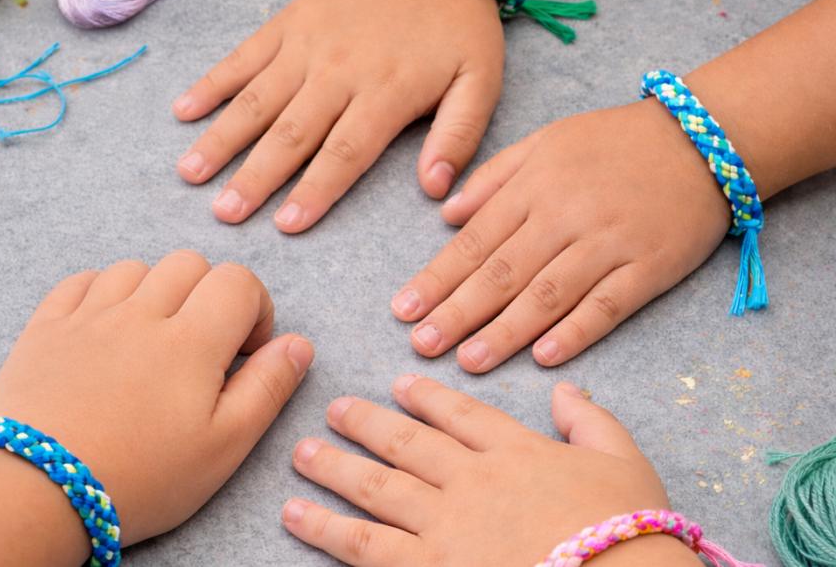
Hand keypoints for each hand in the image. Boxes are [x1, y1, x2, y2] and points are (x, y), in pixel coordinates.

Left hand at [0, 251, 313, 547]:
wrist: (33, 493)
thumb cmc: (139, 477)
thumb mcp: (224, 446)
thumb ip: (269, 387)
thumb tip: (298, 343)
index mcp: (192, 341)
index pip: (238, 281)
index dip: (255, 307)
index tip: (246, 350)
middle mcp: (141, 313)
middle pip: (190, 264)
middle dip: (209, 294)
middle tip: (202, 345)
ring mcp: (89, 316)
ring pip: (137, 268)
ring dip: (156, 291)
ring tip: (153, 339)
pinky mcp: (47, 327)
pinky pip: (82, 281)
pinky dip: (104, 292)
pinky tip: (109, 328)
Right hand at [174, 0, 503, 232]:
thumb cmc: (457, 25)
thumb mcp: (481, 80)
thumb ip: (460, 135)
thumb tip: (435, 189)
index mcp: (386, 93)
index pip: (344, 153)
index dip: (315, 191)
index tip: (285, 226)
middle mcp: (339, 73)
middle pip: (291, 134)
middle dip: (255, 178)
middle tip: (224, 214)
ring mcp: (307, 47)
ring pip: (258, 100)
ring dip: (222, 138)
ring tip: (190, 173)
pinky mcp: (288, 24)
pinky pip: (244, 56)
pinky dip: (213, 82)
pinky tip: (183, 110)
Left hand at [283, 376, 700, 565]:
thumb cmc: (634, 532)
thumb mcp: (625, 464)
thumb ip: (592, 422)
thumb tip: (569, 389)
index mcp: (516, 451)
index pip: (461, 414)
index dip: (427, 396)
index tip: (399, 383)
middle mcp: (472, 479)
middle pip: (408, 443)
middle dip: (367, 424)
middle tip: (335, 409)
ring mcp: (446, 525)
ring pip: (377, 487)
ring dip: (336, 468)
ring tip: (304, 453)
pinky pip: (366, 546)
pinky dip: (327, 528)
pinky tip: (295, 515)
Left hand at [391, 100, 731, 371]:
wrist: (701, 138)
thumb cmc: (612, 142)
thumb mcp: (544, 141)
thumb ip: (492, 177)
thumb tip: (444, 214)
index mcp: (534, 186)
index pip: (475, 240)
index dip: (437, 277)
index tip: (402, 309)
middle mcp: (564, 216)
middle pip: (502, 272)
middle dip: (457, 311)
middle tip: (420, 345)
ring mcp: (608, 243)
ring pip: (547, 294)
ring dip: (504, 331)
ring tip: (467, 360)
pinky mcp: (648, 267)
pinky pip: (607, 305)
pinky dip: (575, 332)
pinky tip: (542, 358)